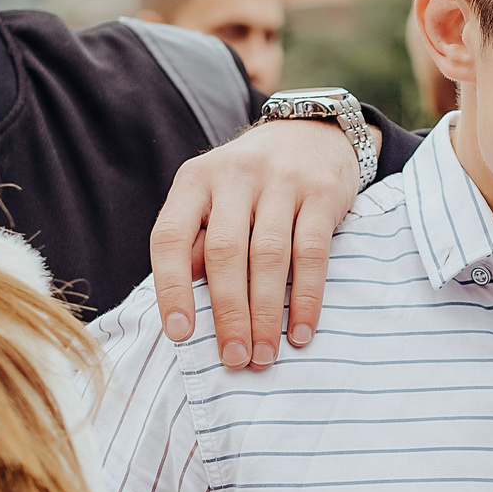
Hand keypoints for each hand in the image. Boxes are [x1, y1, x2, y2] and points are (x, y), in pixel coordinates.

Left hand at [147, 119, 377, 366]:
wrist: (313, 132)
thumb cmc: (253, 182)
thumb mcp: (215, 199)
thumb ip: (200, 243)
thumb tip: (190, 304)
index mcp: (195, 180)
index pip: (171, 237)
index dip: (171, 288)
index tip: (180, 334)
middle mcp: (234, 175)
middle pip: (225, 253)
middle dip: (228, 313)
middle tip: (234, 358)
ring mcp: (280, 181)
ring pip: (268, 256)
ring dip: (266, 313)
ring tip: (264, 354)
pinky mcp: (321, 192)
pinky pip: (312, 252)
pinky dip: (307, 297)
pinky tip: (300, 330)